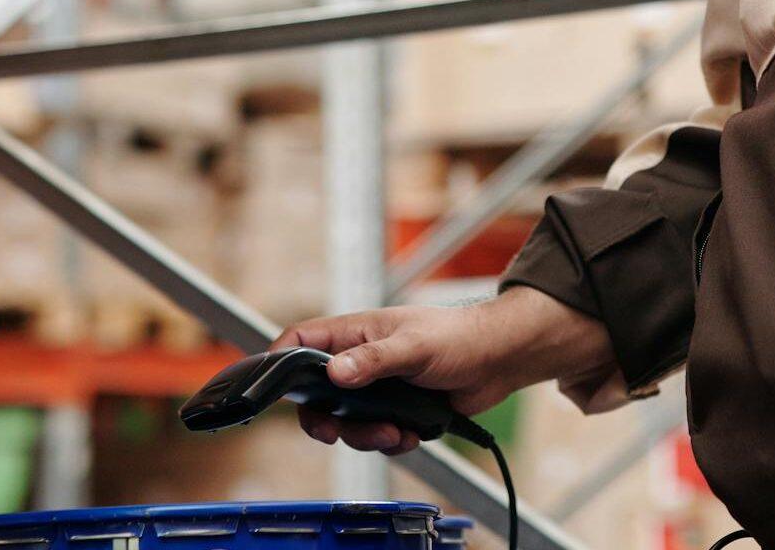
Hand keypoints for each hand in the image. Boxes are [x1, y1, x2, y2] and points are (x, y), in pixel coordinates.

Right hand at [272, 287, 611, 454]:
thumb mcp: (414, 345)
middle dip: (326, 420)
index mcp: (354, 333)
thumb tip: (335, 373)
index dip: (280, 364)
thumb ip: (373, 360)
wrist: (499, 360)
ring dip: (365, 436)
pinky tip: (411, 434)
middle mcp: (359, 360)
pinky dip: (390, 441)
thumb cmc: (458, 336)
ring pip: (346, 423)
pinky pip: (376, 435)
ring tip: (394, 433)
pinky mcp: (396, 410)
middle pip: (316, 396)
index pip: (300, 342)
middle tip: (335, 434)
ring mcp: (377, 387)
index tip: (275, 391)